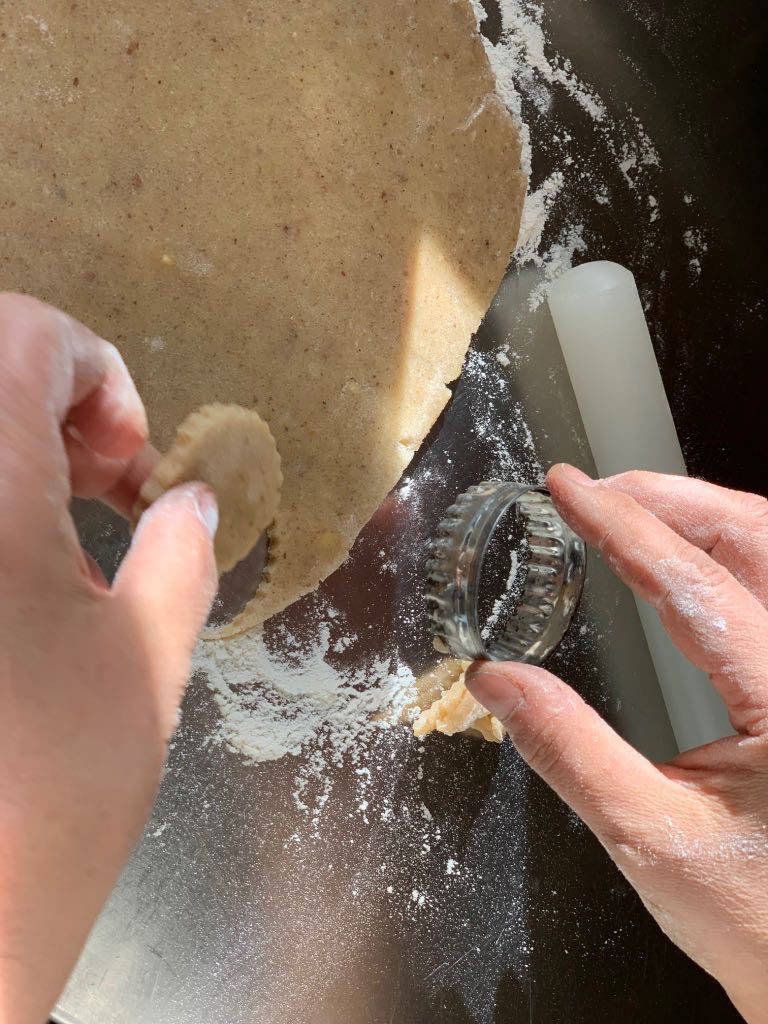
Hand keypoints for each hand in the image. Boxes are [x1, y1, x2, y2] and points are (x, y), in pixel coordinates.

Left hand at [0, 294, 218, 1022]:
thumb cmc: (53, 787)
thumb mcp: (144, 663)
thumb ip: (178, 558)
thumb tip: (192, 502)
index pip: (24, 336)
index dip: (94, 373)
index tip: (126, 462)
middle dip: (47, 405)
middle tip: (94, 486)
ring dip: (10, 456)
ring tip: (57, 536)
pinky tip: (14, 583)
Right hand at [466, 464, 767, 1022]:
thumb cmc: (762, 924)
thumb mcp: (651, 840)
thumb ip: (570, 752)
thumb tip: (499, 682)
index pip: (694, 586)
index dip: (624, 527)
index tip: (572, 491)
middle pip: (758, 540)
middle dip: (673, 499)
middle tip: (600, 488)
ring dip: (707, 517)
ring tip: (636, 507)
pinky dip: (730, 555)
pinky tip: (690, 560)